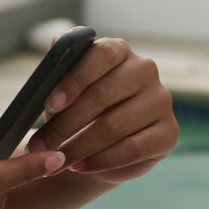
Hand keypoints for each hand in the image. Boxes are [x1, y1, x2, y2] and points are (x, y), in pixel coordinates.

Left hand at [26, 35, 178, 183]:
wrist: (102, 143)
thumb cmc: (78, 109)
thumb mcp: (64, 89)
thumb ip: (59, 68)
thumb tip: (55, 42)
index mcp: (118, 50)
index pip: (100, 56)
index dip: (73, 80)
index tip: (49, 105)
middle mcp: (144, 70)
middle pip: (103, 95)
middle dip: (65, 124)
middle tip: (39, 146)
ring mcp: (160, 100)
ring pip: (114, 126)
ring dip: (79, 147)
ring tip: (55, 161)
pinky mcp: (169, 133)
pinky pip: (132, 149)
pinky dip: (101, 161)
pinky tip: (80, 167)